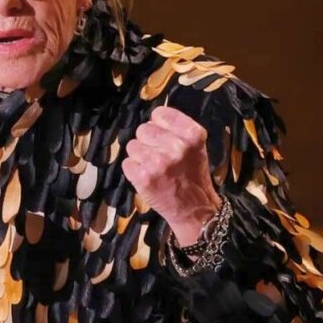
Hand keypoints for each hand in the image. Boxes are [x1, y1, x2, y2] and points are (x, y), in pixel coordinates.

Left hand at [122, 105, 221, 245]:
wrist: (194, 209)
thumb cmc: (193, 175)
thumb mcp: (195, 147)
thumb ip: (177, 129)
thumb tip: (152, 118)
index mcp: (192, 135)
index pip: (159, 114)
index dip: (158, 124)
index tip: (162, 135)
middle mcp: (176, 146)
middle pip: (143, 129)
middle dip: (147, 141)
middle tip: (157, 155)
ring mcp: (158, 162)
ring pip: (132, 145)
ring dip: (139, 156)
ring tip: (153, 167)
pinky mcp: (144, 177)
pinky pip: (127, 163)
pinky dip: (134, 170)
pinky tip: (147, 177)